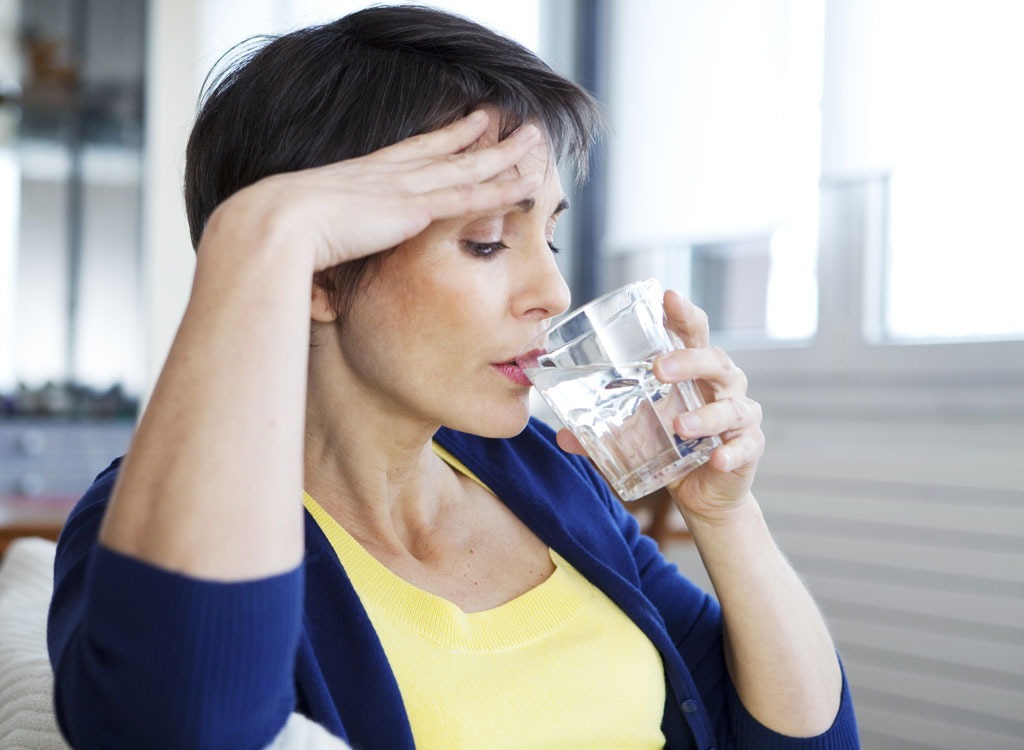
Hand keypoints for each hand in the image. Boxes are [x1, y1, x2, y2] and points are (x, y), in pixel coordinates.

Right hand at [207, 110, 542, 271]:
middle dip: (477, 136)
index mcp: (362, 179)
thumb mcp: (306, 243)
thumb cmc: (279, 242)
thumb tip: (318, 292)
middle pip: (445, 150)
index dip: (438, 139)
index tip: (458, 127)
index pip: (410, 153)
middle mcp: (389, 175)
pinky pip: (472, 196)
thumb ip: (325, 259)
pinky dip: (504, 188)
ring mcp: (406, 188)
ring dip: (505, 155)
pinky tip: (529, 182)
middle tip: (502, 121)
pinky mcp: (417, 209)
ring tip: (534, 141)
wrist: (275, 228)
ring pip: (469, 167)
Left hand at [556, 290, 764, 522]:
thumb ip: (601, 432)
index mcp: (694, 371)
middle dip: (689, 361)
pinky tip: (716, 458)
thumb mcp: (634, 434)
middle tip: (659, 369)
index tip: (668, 296)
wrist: (701, 491)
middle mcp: (721, 385)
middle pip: (715, 360)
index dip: (684, 313)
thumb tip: (562, 436)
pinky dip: (732, 452)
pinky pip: (745, 446)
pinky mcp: (749, 448)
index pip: (693, 333)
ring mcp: (739, 416)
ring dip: (706, 415)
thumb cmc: (670, 445)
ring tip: (680, 426)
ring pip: (732, 406)